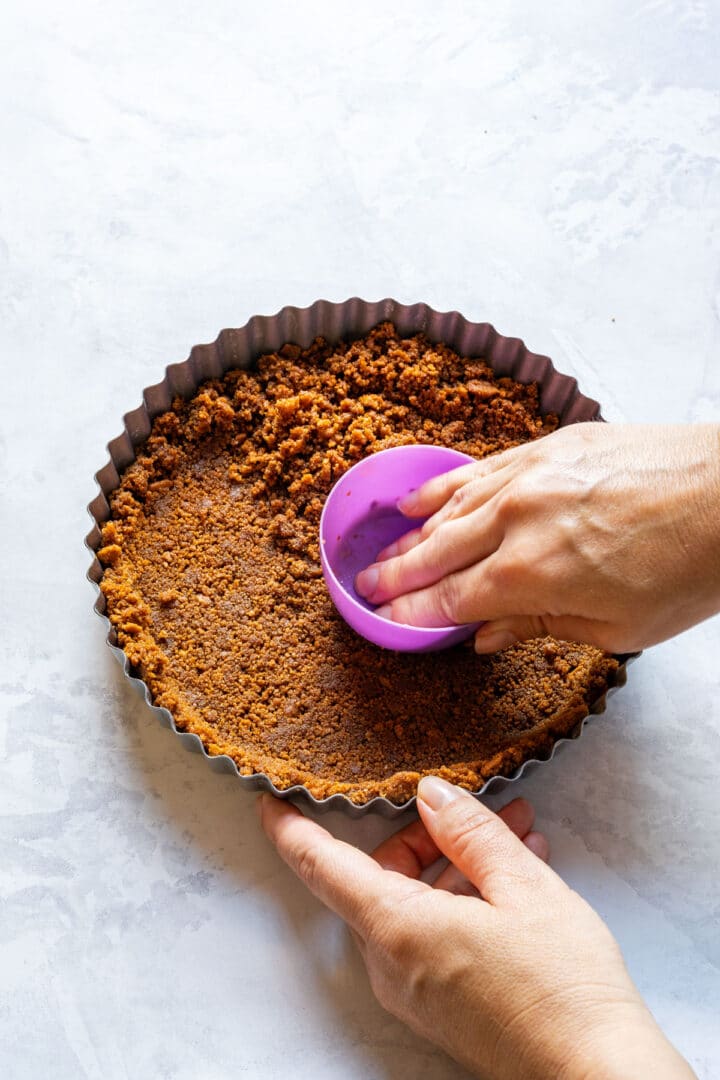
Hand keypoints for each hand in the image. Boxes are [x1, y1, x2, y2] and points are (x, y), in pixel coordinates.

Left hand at [259, 778, 693, 1079]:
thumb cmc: (562, 987)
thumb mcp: (523, 888)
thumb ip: (470, 832)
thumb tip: (431, 793)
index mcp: (397, 928)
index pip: (321, 866)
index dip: (292, 826)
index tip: (271, 796)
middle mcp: (393, 963)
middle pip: (381, 877)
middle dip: (430, 835)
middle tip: (485, 810)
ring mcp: (415, 991)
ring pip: (414, 904)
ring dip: (460, 866)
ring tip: (522, 839)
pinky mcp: (441, 1007)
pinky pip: (433, 935)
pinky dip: (464, 901)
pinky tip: (517, 881)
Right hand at [354, 423, 719, 653]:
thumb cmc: (686, 568)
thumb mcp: (616, 628)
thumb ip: (538, 627)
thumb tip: (484, 636)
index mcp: (530, 574)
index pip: (449, 599)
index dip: (412, 612)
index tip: (383, 618)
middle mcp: (516, 520)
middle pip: (436, 551)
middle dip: (396, 574)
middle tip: (363, 586)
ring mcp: (529, 476)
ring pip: (450, 507)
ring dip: (412, 533)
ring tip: (383, 550)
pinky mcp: (548, 447)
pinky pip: (477, 469)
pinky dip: (442, 486)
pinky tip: (419, 498)